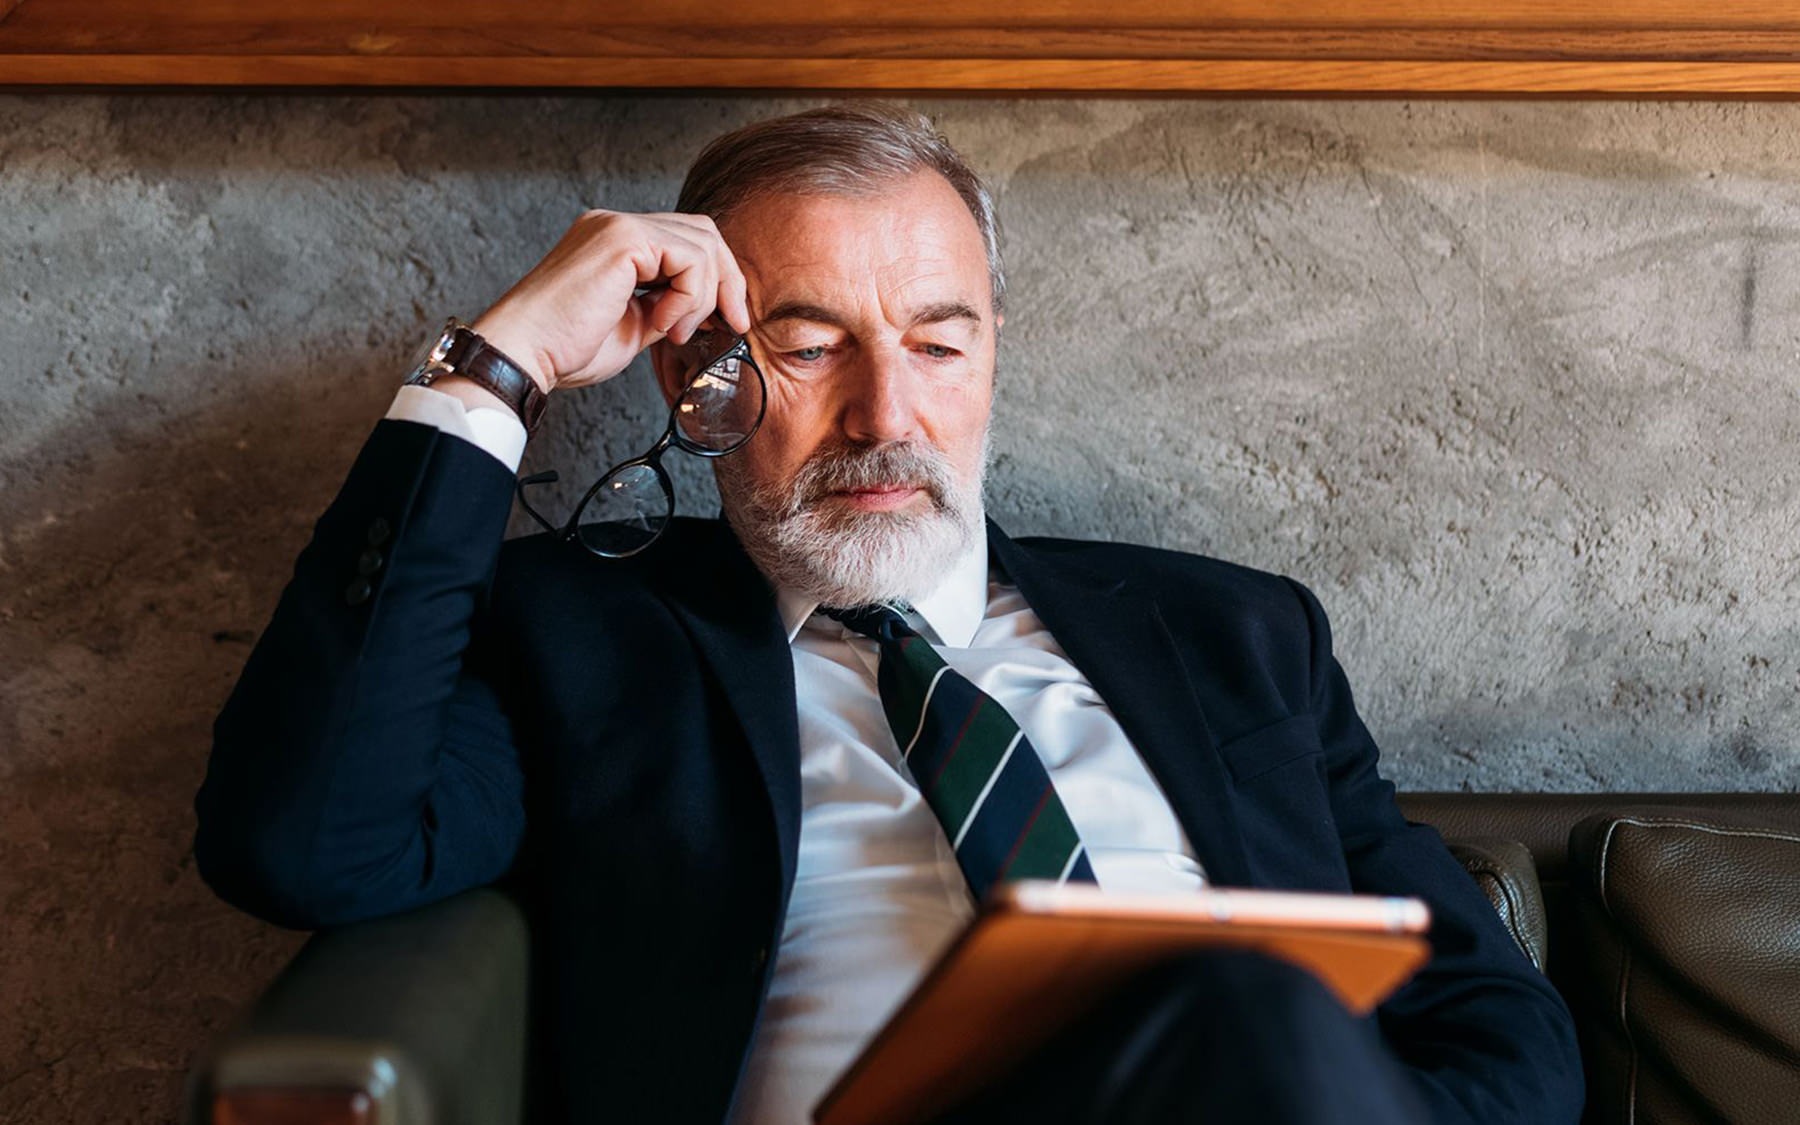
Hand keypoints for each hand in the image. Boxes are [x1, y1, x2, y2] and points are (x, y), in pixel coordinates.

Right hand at [468, 210, 750, 394]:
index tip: (730, 321)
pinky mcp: (622, 240)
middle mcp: (616, 225)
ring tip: (674, 332)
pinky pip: (688, 259)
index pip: (687, 241)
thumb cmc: (567, 349)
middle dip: (728, 281)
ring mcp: (618, 226)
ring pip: (701, 244)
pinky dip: (688, 297)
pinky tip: (662, 323)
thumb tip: (709, 310)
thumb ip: (667, 307)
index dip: (718, 279)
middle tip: (732, 324)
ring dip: (702, 297)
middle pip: (703, 232)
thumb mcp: (634, 325)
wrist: (525, 354)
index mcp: (615, 242)